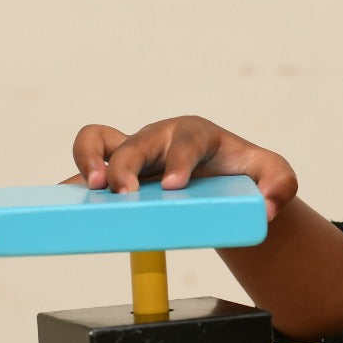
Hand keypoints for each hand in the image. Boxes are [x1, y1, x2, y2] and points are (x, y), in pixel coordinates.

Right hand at [65, 117, 298, 220]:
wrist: (221, 178)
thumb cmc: (242, 172)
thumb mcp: (273, 176)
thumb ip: (280, 186)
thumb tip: (267, 208)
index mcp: (196, 134)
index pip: (185, 139)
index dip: (178, 159)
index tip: (173, 186)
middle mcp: (159, 138)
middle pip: (135, 142)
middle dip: (125, 165)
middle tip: (124, 195)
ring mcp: (133, 152)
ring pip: (98, 140)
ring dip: (88, 161)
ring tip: (90, 190)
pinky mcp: (115, 171)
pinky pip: (85, 168)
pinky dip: (72, 181)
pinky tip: (62, 203)